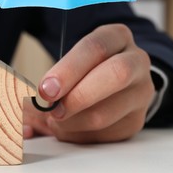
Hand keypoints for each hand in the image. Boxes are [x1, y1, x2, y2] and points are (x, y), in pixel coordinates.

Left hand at [24, 24, 154, 142]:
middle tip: (52, 109)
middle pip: (115, 74)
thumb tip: (30, 101)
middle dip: (77, 96)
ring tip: (55, 119)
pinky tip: (70, 126)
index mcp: (117, 37)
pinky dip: (79, 134)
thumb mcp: (74, 60)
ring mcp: (141, 92)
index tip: (46, 89)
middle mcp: (137, 61)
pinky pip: (103, 134)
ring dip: (72, 121)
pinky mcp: (136, 120)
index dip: (68, 69)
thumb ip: (55, 76)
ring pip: (105, 113)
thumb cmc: (87, 68)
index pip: (95, 47)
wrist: (115, 83)